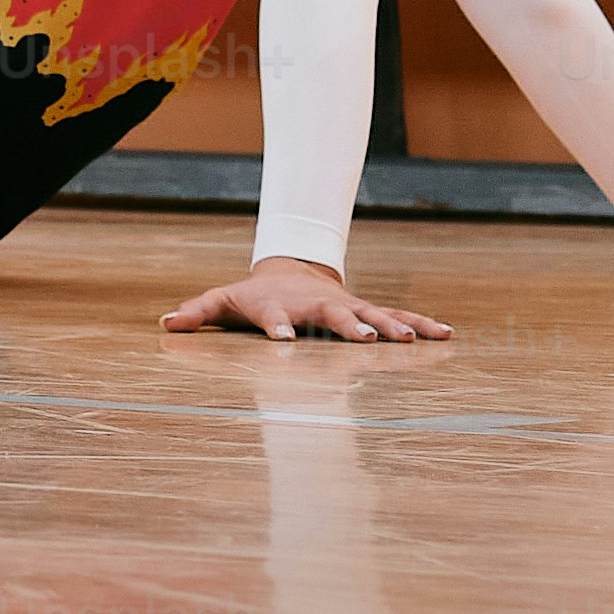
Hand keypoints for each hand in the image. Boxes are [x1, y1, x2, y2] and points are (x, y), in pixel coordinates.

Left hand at [162, 256, 447, 341]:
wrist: (288, 273)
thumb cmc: (251, 296)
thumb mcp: (221, 303)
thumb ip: (197, 313)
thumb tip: (165, 323)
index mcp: (279, 308)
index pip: (275, 318)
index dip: (277, 327)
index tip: (283, 340)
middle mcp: (316, 307)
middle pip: (333, 316)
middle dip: (349, 325)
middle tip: (366, 338)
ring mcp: (346, 307)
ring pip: (374, 314)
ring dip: (394, 326)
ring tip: (415, 339)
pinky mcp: (367, 311)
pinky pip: (398, 317)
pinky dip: (422, 324)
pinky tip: (448, 333)